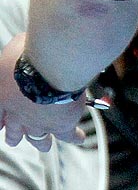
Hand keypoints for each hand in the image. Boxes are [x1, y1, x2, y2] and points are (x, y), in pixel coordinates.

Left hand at [0, 34, 85, 149]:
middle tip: (15, 138)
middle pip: (15, 132)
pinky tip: (77, 138)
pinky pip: (67, 136)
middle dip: (15, 135)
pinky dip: (73, 137)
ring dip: (40, 142)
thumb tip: (23, 43)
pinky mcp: (62, 125)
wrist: (54, 65)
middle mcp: (18, 115)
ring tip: (43, 145)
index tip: (1, 125)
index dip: (0, 121)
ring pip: (38, 138)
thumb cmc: (31, 55)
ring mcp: (39, 122)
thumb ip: (18, 50)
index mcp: (3, 97)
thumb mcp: (15, 46)